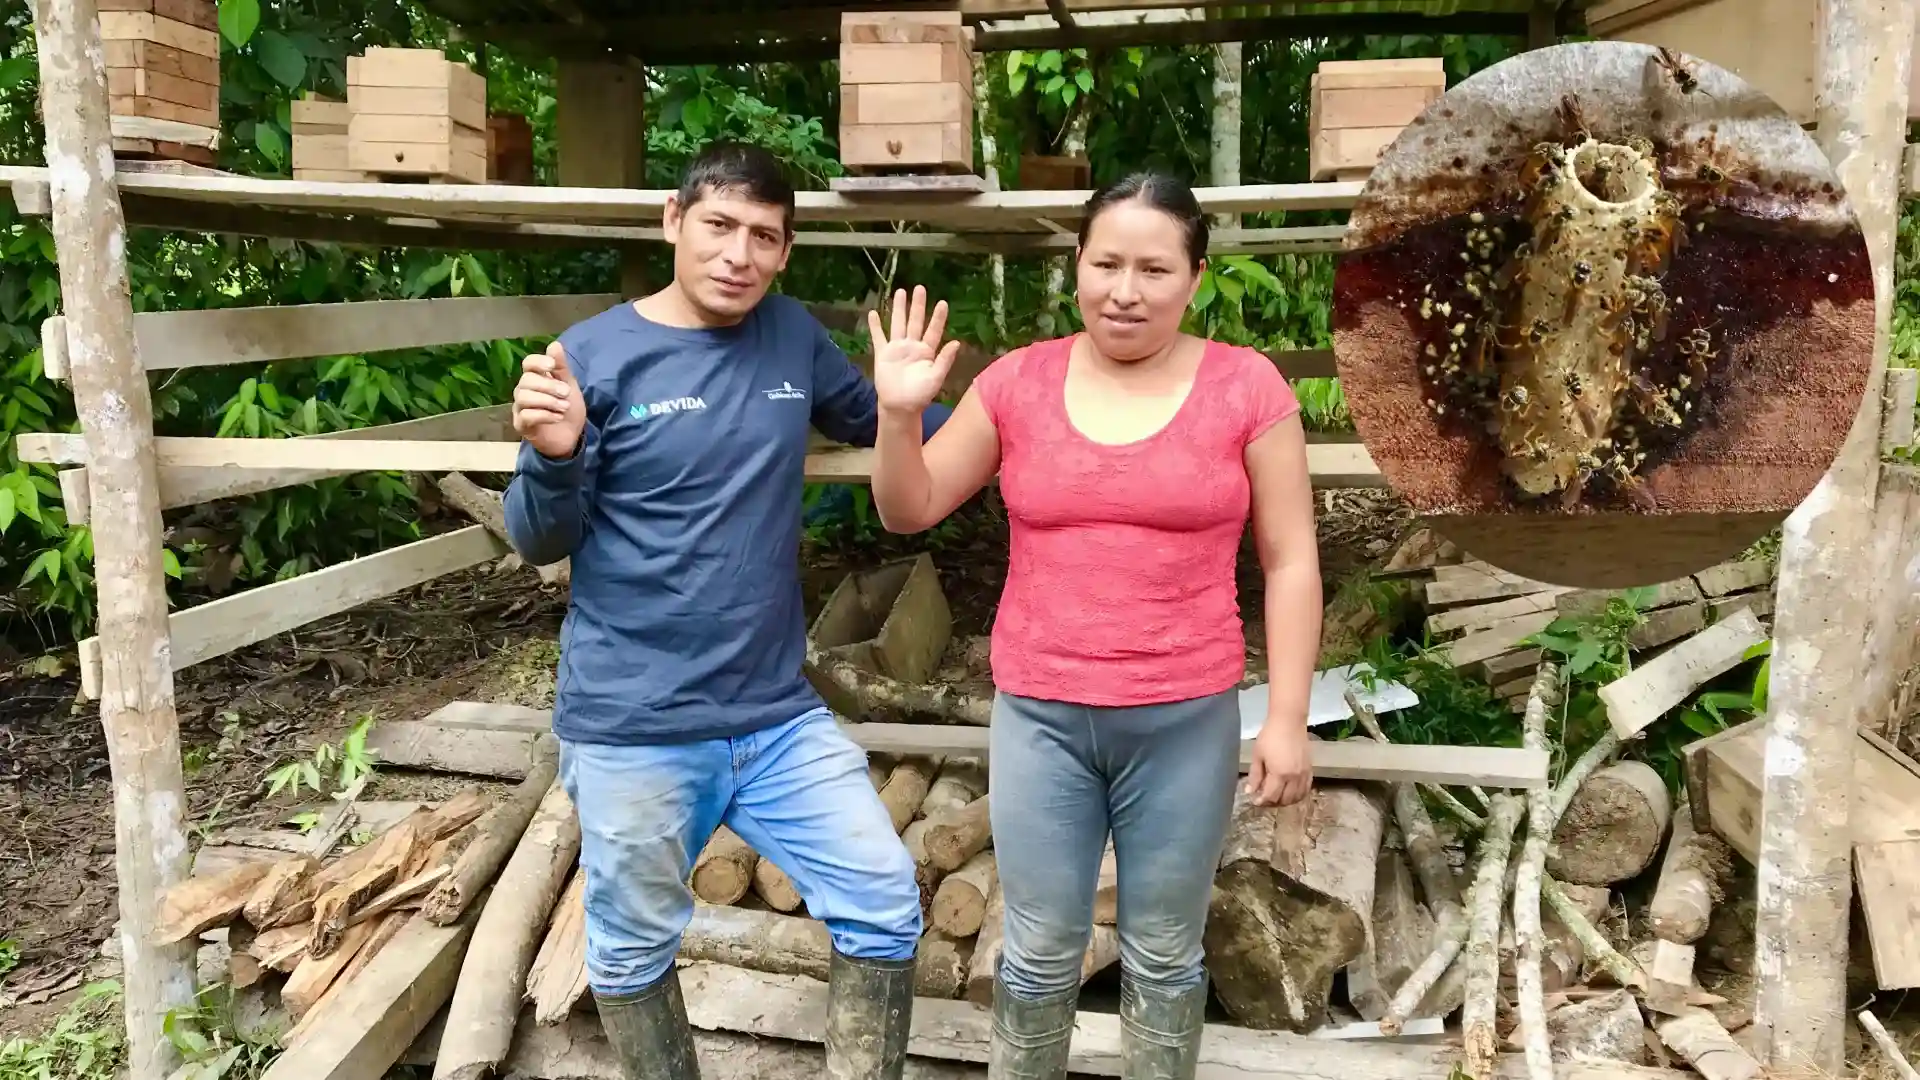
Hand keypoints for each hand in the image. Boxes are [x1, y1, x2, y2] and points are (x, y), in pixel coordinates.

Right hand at [513, 341, 585, 459]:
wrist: (571, 437)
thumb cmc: (567, 409)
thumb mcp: (569, 385)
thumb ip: (561, 367)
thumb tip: (554, 344)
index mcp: (535, 378)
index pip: (528, 363)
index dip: (538, 362)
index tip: (552, 366)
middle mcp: (524, 391)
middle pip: (526, 380)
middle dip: (548, 385)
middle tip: (566, 393)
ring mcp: (520, 408)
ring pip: (523, 397)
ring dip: (547, 401)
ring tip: (564, 407)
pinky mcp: (521, 425)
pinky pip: (526, 415)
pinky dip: (544, 415)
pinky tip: (558, 417)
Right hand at [868, 285, 961, 414]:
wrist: (900, 407)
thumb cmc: (920, 395)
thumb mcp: (936, 378)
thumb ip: (945, 360)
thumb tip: (957, 342)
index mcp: (927, 352)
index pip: (933, 330)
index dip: (938, 317)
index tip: (942, 302)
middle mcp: (912, 346)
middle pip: (915, 321)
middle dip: (917, 305)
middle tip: (919, 288)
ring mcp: (897, 349)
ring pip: (898, 324)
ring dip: (899, 309)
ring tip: (900, 292)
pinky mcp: (883, 354)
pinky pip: (878, 337)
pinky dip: (875, 326)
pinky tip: (873, 313)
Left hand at [1245, 719, 1311, 806]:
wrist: (1289, 722)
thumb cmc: (1270, 736)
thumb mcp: (1258, 755)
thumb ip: (1255, 775)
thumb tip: (1250, 791)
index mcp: (1280, 774)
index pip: (1271, 796)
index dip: (1262, 801)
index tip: (1255, 800)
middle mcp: (1294, 777)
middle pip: (1285, 800)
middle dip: (1273, 803)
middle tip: (1264, 798)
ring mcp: (1304, 774)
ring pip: (1297, 797)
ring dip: (1286, 801)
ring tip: (1276, 796)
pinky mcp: (1310, 769)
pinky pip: (1306, 789)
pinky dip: (1298, 795)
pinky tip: (1290, 792)